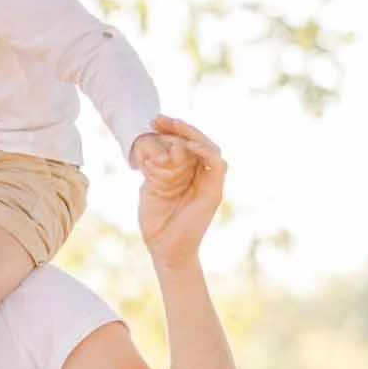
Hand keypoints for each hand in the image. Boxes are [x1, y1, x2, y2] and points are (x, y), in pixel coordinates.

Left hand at [135, 115, 224, 265]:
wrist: (165, 249)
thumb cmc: (157, 222)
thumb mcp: (150, 188)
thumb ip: (156, 169)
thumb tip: (152, 150)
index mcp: (187, 172)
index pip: (186, 142)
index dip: (172, 129)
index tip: (153, 121)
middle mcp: (201, 175)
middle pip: (199, 141)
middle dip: (179, 127)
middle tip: (159, 119)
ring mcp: (210, 182)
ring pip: (211, 148)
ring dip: (192, 134)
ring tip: (174, 127)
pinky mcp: (214, 192)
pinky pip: (217, 165)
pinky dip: (205, 152)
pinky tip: (188, 146)